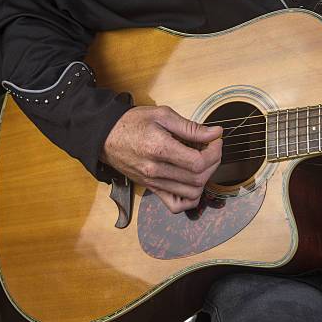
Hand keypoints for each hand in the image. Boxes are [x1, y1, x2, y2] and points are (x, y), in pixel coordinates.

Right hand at [101, 106, 221, 212]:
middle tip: (211, 149)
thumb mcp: (162, 115)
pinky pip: (176, 205)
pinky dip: (190, 198)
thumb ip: (191, 127)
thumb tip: (215, 133)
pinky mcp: (151, 189)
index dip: (214, 152)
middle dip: (213, 163)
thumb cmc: (133, 122)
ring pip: (192, 193)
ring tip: (202, 163)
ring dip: (205, 179)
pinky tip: (192, 182)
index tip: (216, 140)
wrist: (105, 136)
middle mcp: (156, 170)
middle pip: (198, 178)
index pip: (198, 162)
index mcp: (159, 149)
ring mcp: (153, 183)